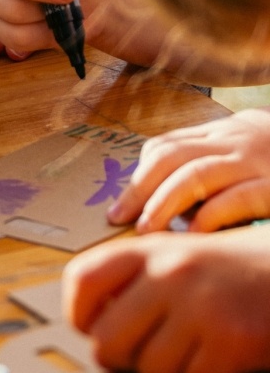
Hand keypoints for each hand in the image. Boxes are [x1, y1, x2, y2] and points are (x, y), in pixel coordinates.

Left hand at [63, 226, 269, 372]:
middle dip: (121, 358)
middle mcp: (168, 274)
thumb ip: (132, 277)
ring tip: (189, 346)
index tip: (88, 328)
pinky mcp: (231, 340)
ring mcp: (199, 306)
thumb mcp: (173, 253)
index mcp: (148, 249)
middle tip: (143, 350)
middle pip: (107, 341)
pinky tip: (217, 354)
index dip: (77, 313)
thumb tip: (88, 320)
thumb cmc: (225, 269)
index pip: (82, 279)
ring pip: (150, 370)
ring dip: (167, 370)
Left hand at [108, 108, 269, 231]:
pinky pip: (236, 198)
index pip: (165, 147)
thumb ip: (206, 169)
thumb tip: (162, 206)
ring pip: (195, 174)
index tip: (118, 210)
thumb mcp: (241, 155)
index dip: (138, 177)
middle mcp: (232, 142)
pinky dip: (210, 217)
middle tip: (119, 220)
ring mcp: (255, 161)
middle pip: (171, 158)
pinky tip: (193, 237)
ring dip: (164, 204)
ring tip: (146, 231)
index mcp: (219, 135)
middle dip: (140, 190)